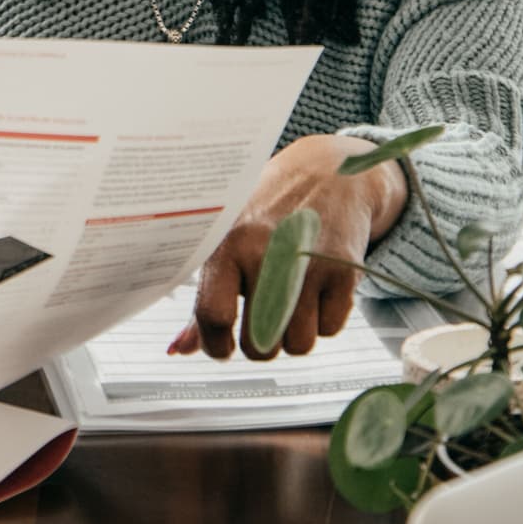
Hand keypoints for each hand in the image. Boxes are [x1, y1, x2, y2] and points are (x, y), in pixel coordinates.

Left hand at [183, 134, 407, 359]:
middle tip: (262, 322)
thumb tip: (178, 350)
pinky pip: (329, 330)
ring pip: (298, 345)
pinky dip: (323, 321)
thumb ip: (206, 298)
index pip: (213, 317)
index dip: (215, 346)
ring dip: (294, 335)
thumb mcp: (230, 241)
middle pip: (259, 345)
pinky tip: (316, 293)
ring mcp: (309, 264)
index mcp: (229, 245)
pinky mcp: (344, 271)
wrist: (330, 173)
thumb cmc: (269, 211)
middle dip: (260, 345)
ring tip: (290, 306)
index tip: (223, 347)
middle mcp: (267, 254)